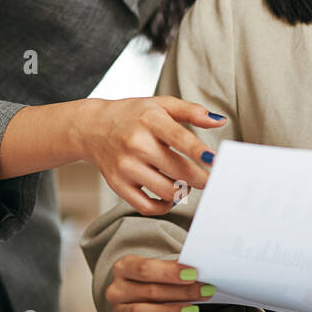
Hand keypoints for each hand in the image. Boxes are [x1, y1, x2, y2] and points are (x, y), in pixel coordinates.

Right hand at [72, 96, 221, 215]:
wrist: (92, 127)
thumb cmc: (133, 115)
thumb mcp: (161, 104)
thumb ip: (191, 111)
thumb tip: (219, 121)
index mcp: (150, 120)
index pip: (179, 138)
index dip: (199, 151)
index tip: (216, 161)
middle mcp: (136, 144)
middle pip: (178, 170)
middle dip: (201, 178)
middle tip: (211, 178)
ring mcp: (126, 167)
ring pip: (166, 191)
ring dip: (185, 191)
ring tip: (188, 183)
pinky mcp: (118, 185)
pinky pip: (147, 206)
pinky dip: (164, 206)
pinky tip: (171, 196)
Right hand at [105, 255, 212, 311]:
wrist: (144, 300)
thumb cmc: (155, 283)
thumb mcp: (164, 271)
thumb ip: (175, 269)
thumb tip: (198, 267)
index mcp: (124, 267)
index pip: (145, 268)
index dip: (170, 272)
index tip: (193, 274)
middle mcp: (117, 289)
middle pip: (149, 291)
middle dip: (181, 292)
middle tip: (204, 291)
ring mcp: (117, 311)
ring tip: (191, 310)